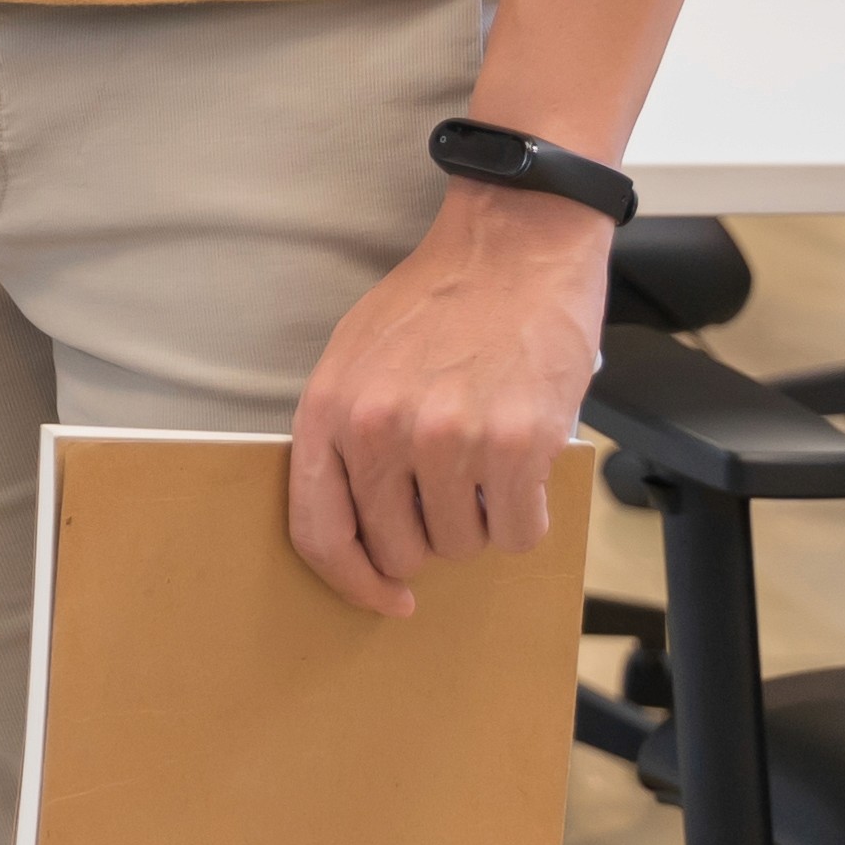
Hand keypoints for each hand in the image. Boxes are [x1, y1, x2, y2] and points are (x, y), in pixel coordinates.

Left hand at [285, 184, 608, 618]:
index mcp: (329, 409)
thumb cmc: (437, 302)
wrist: (514, 246)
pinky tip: (525, 469)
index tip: (384, 597)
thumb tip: (358, 523)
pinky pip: (519, 532)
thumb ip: (345, 434)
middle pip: (398, 549)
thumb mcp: (355, 356)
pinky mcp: (516, 444)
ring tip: (487, 462)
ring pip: (462, 545)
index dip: (351, 581)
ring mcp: (448, 440)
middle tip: (451, 496)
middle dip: (427, 539)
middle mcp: (380, 430)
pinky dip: (526, 516)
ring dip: (479, 522)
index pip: (318, 531)